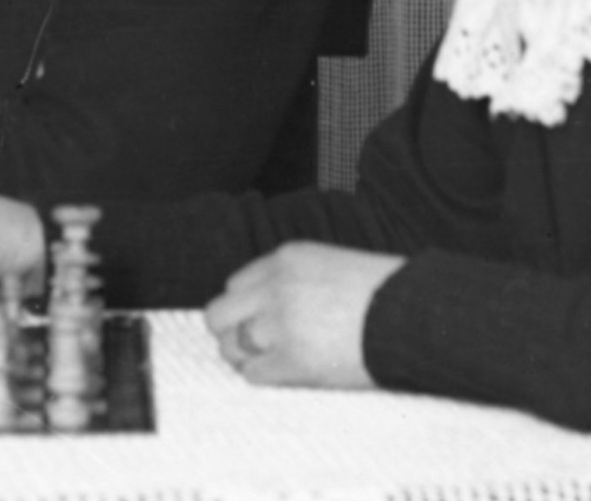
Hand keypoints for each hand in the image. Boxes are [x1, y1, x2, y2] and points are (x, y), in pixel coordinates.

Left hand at [204, 242, 404, 388]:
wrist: (415, 316)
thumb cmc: (385, 295)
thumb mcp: (332, 268)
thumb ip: (294, 281)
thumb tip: (267, 309)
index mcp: (285, 259)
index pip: (236, 285)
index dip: (246, 309)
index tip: (259, 323)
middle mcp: (275, 287)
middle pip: (220, 314)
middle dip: (231, 332)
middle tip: (251, 347)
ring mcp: (282, 323)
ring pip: (231, 346)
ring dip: (246, 358)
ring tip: (269, 364)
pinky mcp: (295, 359)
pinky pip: (255, 374)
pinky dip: (264, 377)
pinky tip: (284, 375)